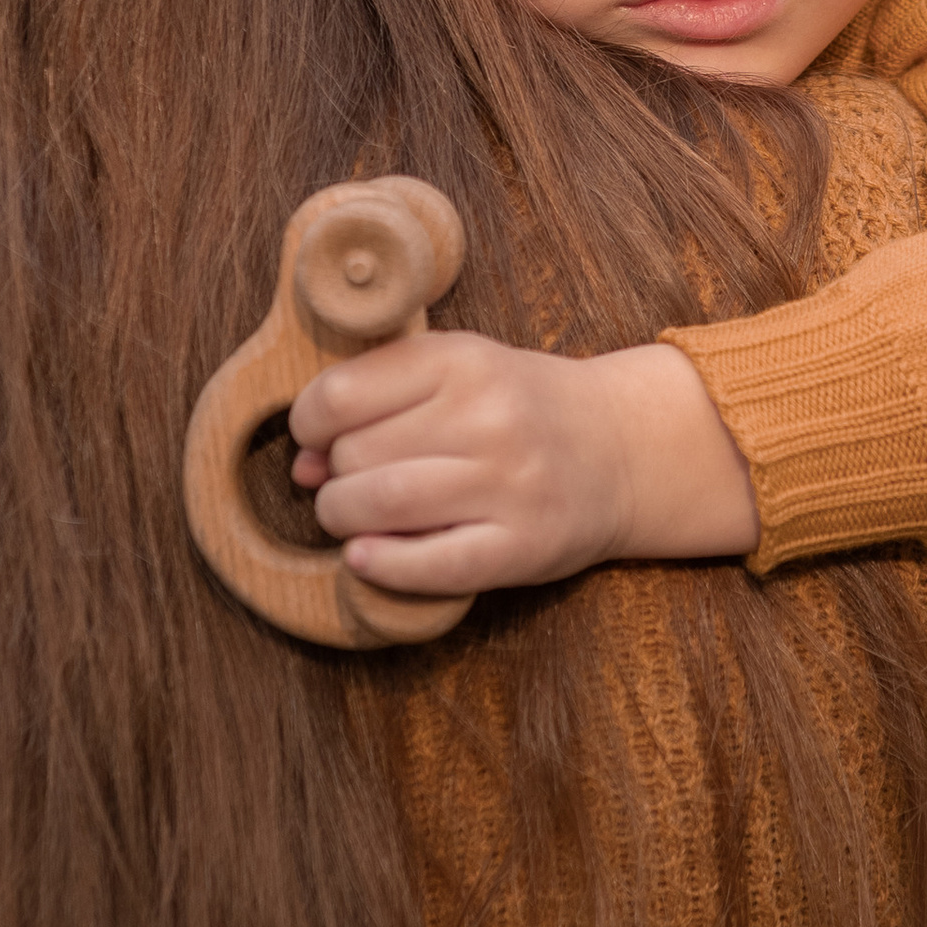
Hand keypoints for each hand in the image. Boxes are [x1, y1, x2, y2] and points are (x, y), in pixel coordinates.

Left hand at [288, 333, 757, 598]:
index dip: (308, 422)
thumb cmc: (520, 407)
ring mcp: (509, 485)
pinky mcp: (523, 547)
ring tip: (354, 519)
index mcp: (465, 360)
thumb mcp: (460, 370)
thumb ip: (382, 396)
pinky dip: (381, 566)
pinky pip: (428, 566)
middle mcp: (488, 417)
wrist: (622, 448)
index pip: (340, 394)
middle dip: (333, 477)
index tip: (317, 436)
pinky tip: (367, 557)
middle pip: (355, 455)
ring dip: (344, 520)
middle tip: (346, 483)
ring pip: (380, 506)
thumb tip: (304, 465)